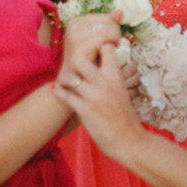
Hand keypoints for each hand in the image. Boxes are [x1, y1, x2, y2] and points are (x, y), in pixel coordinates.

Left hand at [52, 45, 142, 161]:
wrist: (128, 139)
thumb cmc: (125, 116)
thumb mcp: (123, 92)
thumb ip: (112, 78)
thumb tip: (101, 67)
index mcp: (116, 76)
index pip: (105, 48)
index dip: (97, 47)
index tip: (92, 52)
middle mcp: (104, 82)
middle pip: (81, 58)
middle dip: (75, 62)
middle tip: (74, 68)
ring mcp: (93, 96)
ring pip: (69, 77)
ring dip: (65, 80)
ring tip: (65, 83)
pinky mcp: (84, 110)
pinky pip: (64, 96)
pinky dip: (59, 93)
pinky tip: (58, 92)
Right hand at [57, 12, 122, 90]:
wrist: (75, 85)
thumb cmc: (88, 63)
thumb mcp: (98, 40)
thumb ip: (108, 25)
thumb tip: (120, 12)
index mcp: (76, 21)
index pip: (107, 18)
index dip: (112, 31)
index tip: (105, 44)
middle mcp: (73, 25)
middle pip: (110, 22)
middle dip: (114, 37)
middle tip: (105, 51)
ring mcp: (75, 36)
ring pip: (109, 30)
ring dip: (113, 43)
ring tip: (103, 54)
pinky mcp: (79, 48)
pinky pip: (104, 38)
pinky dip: (110, 47)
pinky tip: (103, 57)